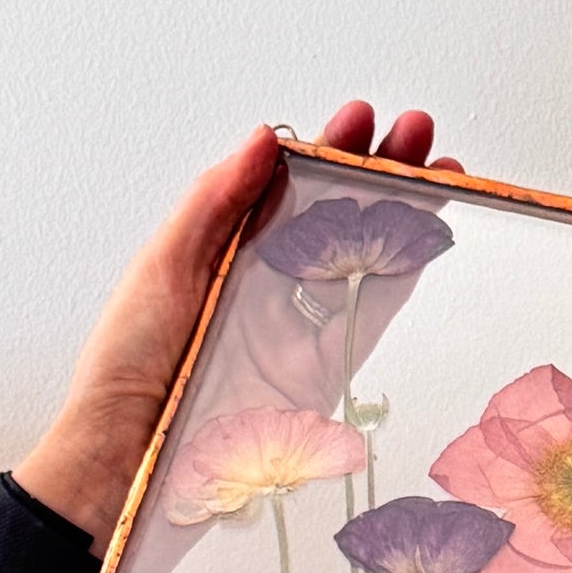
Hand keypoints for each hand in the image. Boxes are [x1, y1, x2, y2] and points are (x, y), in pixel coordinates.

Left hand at [14, 101, 463, 544]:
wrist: (131, 453)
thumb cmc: (130, 362)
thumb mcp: (163, 265)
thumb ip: (214, 204)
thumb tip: (264, 142)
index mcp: (228, 243)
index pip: (291, 182)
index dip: (331, 148)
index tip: (363, 118)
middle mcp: (269, 277)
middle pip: (339, 209)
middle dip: (384, 168)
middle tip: (418, 132)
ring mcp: (300, 322)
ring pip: (366, 252)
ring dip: (406, 209)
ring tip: (441, 170)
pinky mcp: (324, 368)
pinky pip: (374, 312)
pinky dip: (407, 273)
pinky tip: (433, 236)